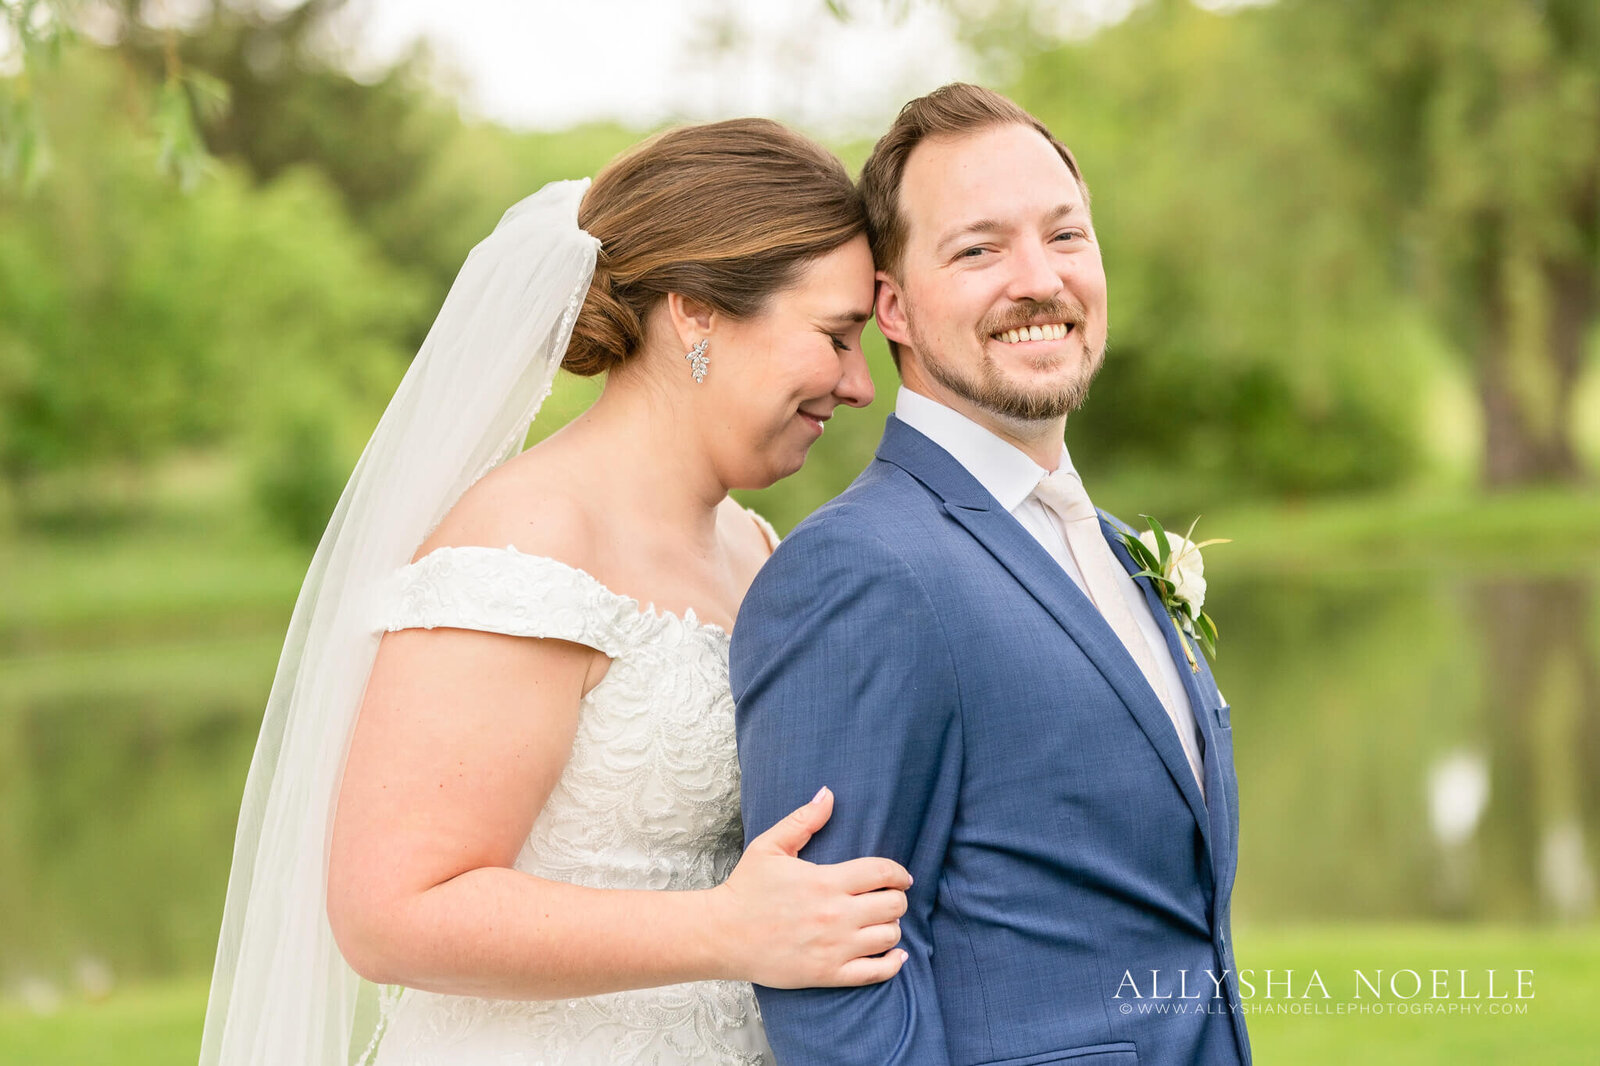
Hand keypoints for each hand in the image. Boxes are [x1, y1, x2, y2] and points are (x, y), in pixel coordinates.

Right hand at [710, 787, 910, 987]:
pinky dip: (892, 963)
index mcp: (824, 881)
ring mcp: (833, 947)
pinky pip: (875, 972)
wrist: (722, 935)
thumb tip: (828, 794)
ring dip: (891, 926)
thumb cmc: (745, 889)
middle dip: (896, 898)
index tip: (901, 877)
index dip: (899, 873)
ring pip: (889, 936)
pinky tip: (895, 955)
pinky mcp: (828, 973)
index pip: (881, 873)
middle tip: (888, 898)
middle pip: (892, 905)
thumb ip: (803, 820)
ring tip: (881, 922)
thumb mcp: (769, 846)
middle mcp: (835, 914)